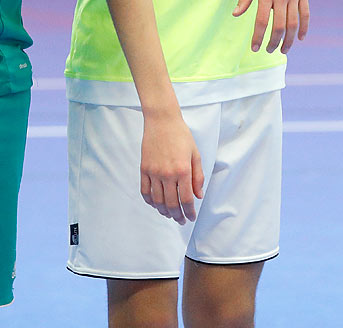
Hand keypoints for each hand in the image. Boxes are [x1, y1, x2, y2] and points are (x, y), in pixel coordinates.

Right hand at [139, 109, 204, 223]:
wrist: (162, 121)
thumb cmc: (181, 135)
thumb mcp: (195, 154)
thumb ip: (198, 177)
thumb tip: (198, 195)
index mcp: (183, 170)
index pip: (186, 199)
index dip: (189, 212)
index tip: (191, 217)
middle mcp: (167, 174)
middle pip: (171, 204)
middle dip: (177, 216)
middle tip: (181, 220)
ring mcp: (154, 172)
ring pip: (157, 201)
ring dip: (164, 211)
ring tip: (169, 214)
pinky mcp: (144, 169)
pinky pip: (145, 191)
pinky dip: (150, 201)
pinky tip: (155, 204)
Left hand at [233, 0, 309, 52]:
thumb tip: (236, 14)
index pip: (261, 21)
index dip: (257, 37)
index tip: (254, 47)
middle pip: (279, 26)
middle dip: (273, 42)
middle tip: (268, 50)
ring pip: (293, 24)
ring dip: (288, 40)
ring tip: (283, 50)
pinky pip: (305, 14)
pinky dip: (304, 28)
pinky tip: (300, 38)